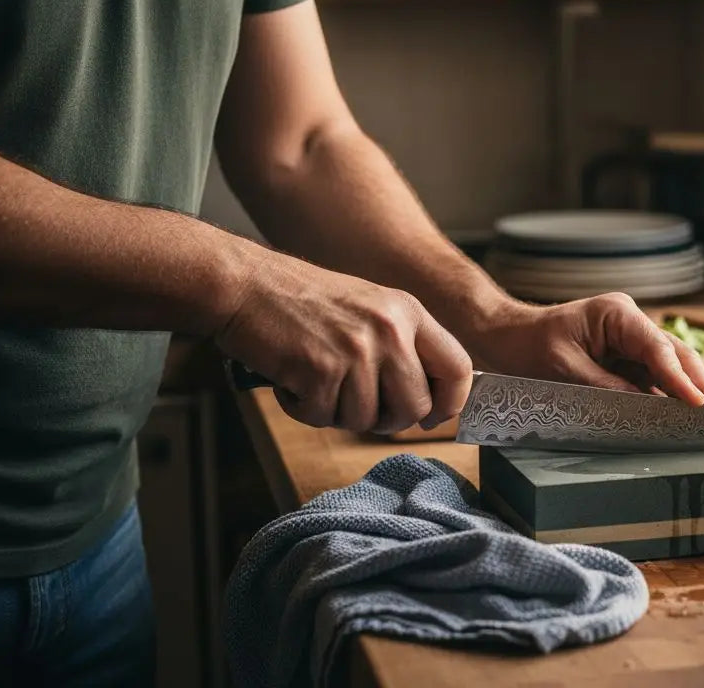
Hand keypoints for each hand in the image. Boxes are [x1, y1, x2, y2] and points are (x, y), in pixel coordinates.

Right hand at [216, 253, 472, 432]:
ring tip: (315, 380)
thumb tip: (429, 401)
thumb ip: (403, 345)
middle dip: (386, 419)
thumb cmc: (302, 301)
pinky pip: (323, 418)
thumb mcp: (370, 308)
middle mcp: (390, 330)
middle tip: (356, 404)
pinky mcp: (320, 370)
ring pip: (366, 420)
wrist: (245, 284)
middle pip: (414, 407)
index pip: (458, 368)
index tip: (432, 417)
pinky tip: (293, 381)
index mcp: (409, 313)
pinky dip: (304, 409)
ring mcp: (356, 350)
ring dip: (336, 412)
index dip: (449, 403)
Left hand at [463, 293, 703, 406]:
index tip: (699, 403)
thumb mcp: (563, 369)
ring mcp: (633, 343)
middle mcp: (632, 325)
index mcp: (618, 314)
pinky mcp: (628, 362)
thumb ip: (606, 389)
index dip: (681, 378)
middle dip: (702, 386)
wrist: (505, 338)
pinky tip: (689, 421)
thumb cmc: (527, 347)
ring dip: (693, 394)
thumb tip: (645, 410)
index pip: (659, 349)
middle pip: (678, 355)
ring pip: (673, 369)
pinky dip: (672, 400)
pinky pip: (656, 381)